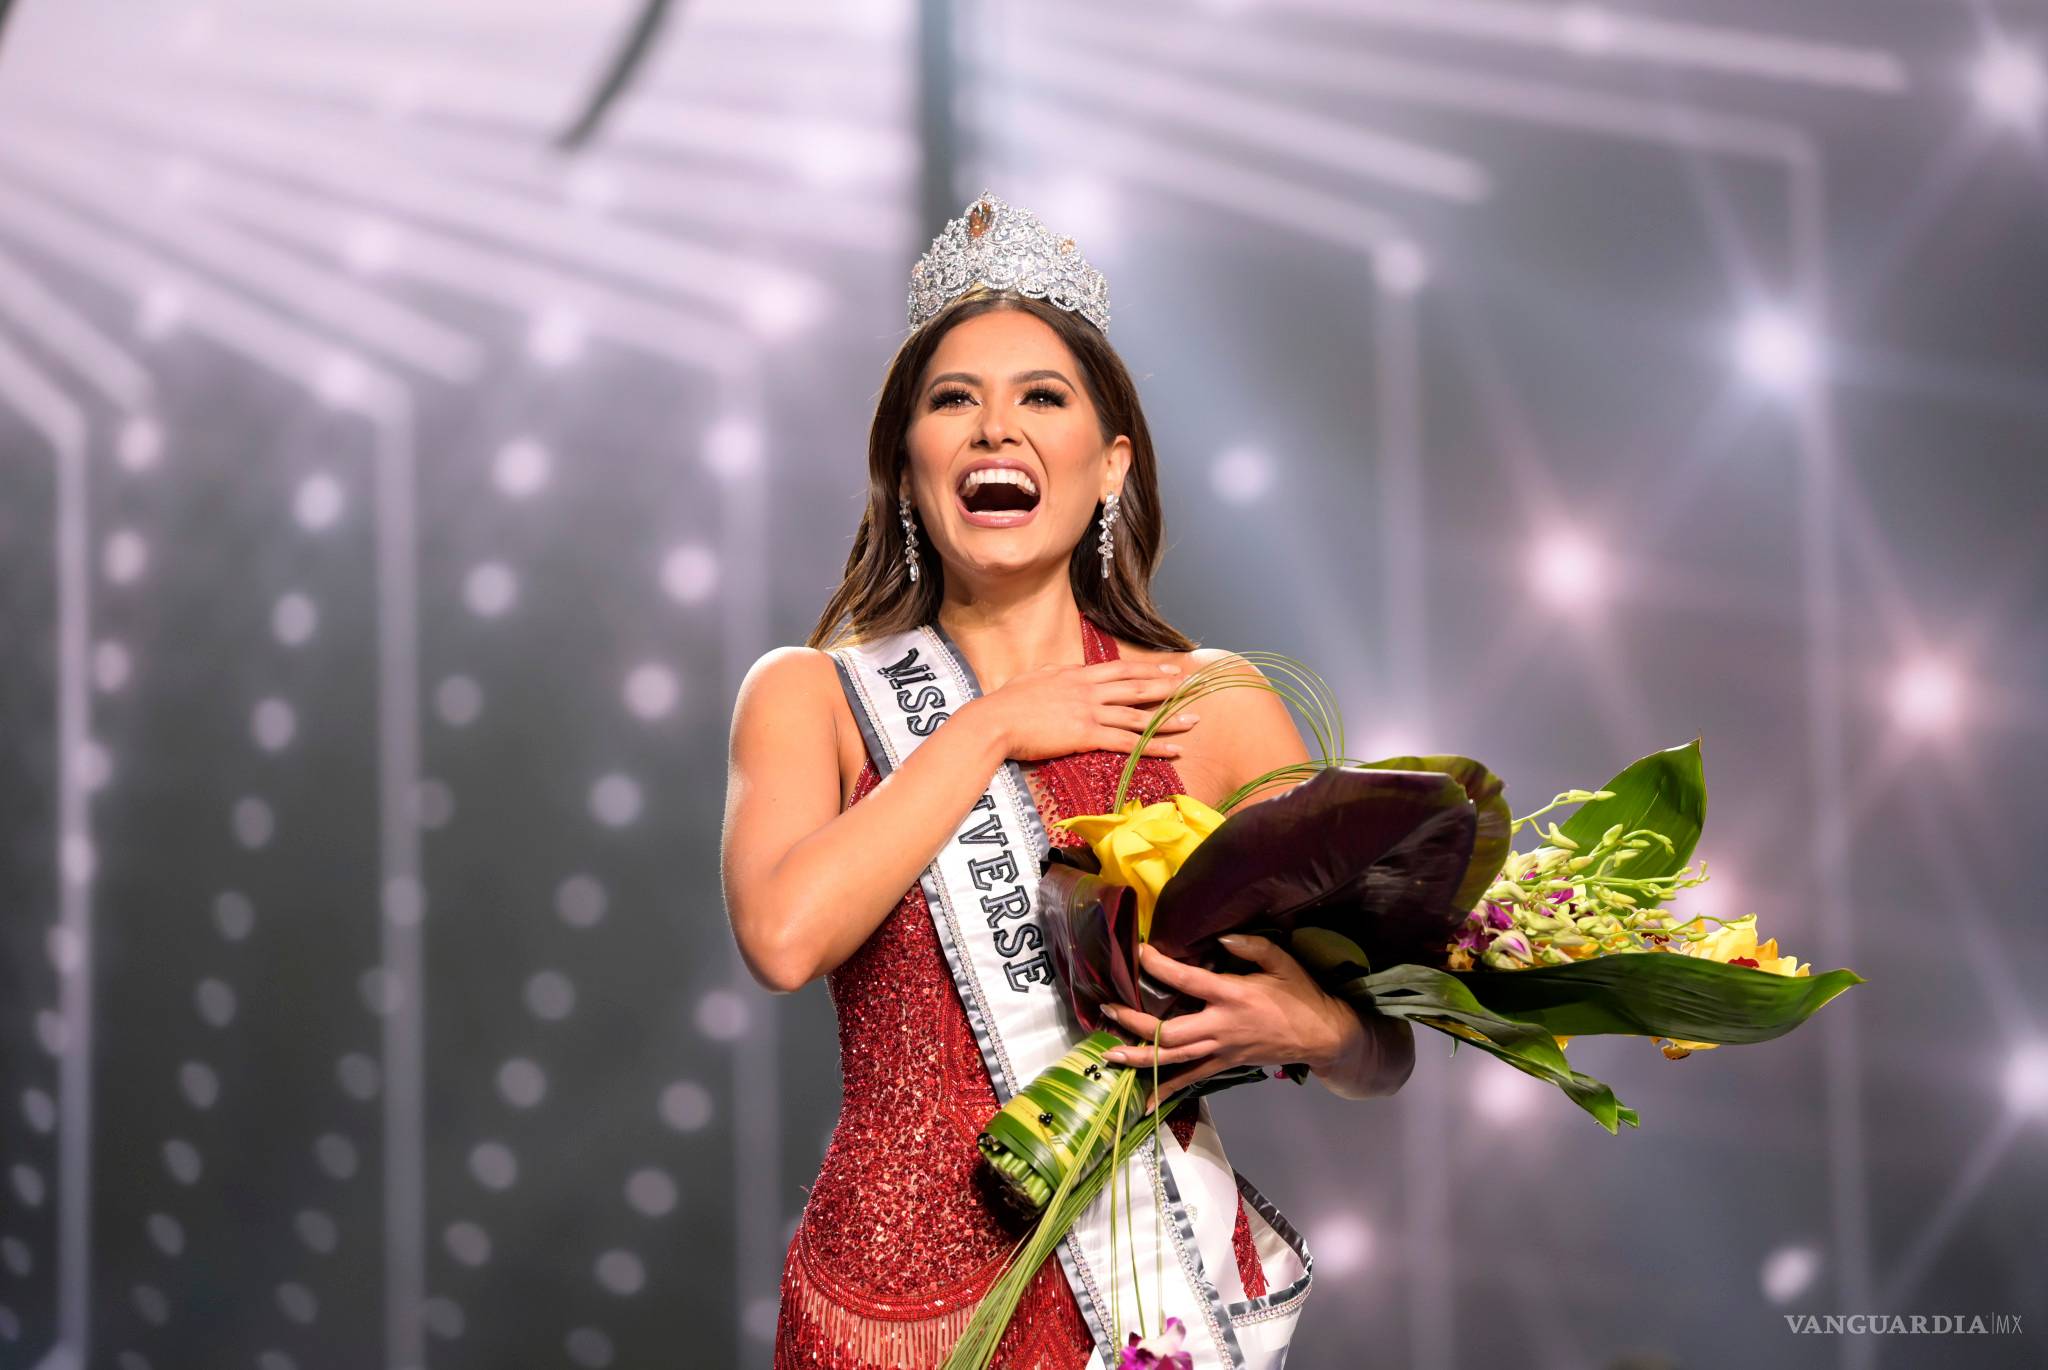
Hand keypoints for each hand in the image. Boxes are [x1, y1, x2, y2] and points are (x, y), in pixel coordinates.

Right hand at [969, 658, 1198, 762]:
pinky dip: (1154, 746)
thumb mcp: (1033, 679)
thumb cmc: (1006, 703)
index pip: (1120, 669)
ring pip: (1139, 714)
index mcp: (1076, 674)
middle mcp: (1089, 690)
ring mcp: (1090, 711)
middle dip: (1167, 686)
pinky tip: (1173, 749)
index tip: (1167, 667)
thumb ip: (1053, 675)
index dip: (1147, 668)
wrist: (994, 720)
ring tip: (1194, 721)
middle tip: (1191, 687)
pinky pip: (1128, 741)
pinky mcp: (1087, 735)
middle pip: (1137, 686)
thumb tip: (1062, 672)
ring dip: (1170, 718)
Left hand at [1099, 934, 1385, 1108]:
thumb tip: (1219, 940)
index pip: (1188, 981)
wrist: (1322, 1036)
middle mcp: (1221, 1027)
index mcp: (1233, 996)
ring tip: (1109, 1053)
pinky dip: (1166, 1091)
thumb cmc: (1301, 994)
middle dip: (1135, 1022)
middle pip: (1170, 1031)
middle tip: (1107, 1009)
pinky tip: (1143, 1103)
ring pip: (1174, 1059)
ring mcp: (1221, 1051)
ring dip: (1139, 1056)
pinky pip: (1190, 1080)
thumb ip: (1250, 946)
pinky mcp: (1224, 1066)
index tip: (1137, 953)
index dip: (1160, 967)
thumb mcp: (1281, 961)